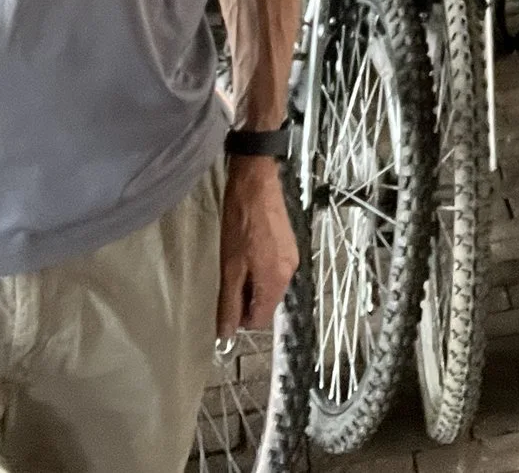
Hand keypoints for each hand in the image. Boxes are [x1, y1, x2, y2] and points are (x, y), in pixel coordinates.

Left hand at [217, 157, 298, 337]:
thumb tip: (226, 334)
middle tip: (228, 281)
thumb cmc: (241, 222)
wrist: (255, 183)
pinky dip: (261, 269)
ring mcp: (292, 256)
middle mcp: (290, 271)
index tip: (226, 304)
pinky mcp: (289, 243)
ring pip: (271, 286)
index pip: (261, 319)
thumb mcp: (229, 267)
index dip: (241, 318)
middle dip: (248, 299)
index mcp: (276, 280)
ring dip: (253, 283)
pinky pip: (275, 268)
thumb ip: (229, 302)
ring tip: (237, 263)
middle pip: (268, 303)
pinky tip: (248, 251)